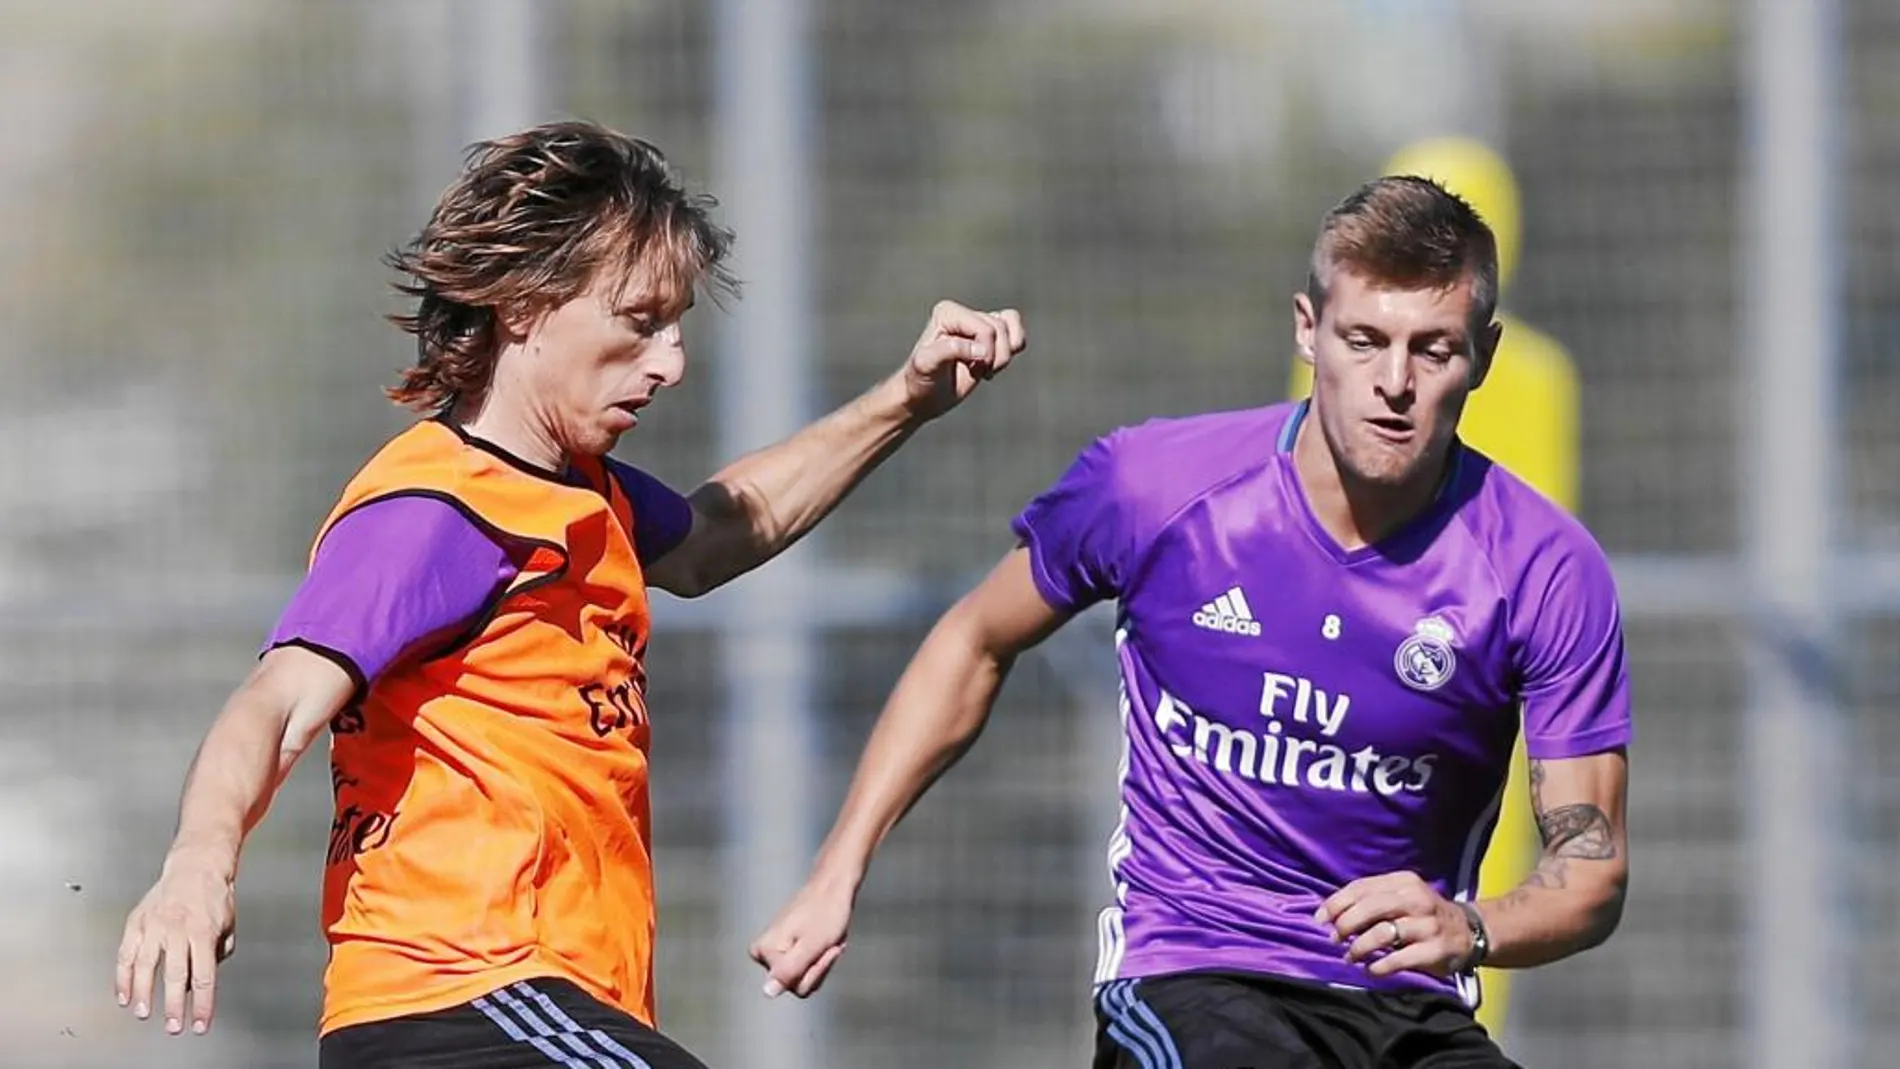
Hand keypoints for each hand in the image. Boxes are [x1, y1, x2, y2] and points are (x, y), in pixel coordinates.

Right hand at [114, 850, 236, 1034]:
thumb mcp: (227, 925)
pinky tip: (124, 995)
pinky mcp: (137, 922)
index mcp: (204, 931)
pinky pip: (125, 954)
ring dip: (143, 993)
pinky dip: (122, 977)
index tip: (200, 1024)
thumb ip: (217, 955)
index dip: (202, 1004)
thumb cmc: (214, 897)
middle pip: (175, 974)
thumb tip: (200, 981)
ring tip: (144, 1013)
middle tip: (173, 1027)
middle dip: (174, 1005)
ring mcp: (155, 925)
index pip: (204, 976)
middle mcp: (178, 929)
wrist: (196, 866)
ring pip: (146, 965)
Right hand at [748, 872, 856, 999]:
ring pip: (804, 976)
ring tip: (827, 940)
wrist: (831, 887)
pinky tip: (824, 940)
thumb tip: (767, 992)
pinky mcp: (784, 948)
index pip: (797, 986)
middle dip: (820, 966)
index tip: (825, 947)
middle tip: (828, 943)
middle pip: (798, 984)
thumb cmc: (825, 912)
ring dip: (821, 961)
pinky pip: (805, 966)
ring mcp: (773, 951)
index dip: (817, 970)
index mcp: (765, 952)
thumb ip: (789, 971)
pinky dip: (819, 955)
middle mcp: (763, 954)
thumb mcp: (811, 946)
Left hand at [897, 301, 1026, 421]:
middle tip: (975, 372)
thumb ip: (950, 350)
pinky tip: (992, 366)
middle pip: (1000, 329)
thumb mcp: (926, 365)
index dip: (985, 353)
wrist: (924, 396)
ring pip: (1011, 331)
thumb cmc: (920, 380)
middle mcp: (964, 314)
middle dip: (994, 357)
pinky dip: (1013, 350)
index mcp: (947, 313)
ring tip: (982, 369)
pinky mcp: (990, 337)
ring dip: (1002, 357)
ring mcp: (978, 324)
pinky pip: (1016, 332)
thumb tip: (981, 350)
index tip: (970, 370)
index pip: (985, 328)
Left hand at [1314, 871, 1475, 978]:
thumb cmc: (1422, 914)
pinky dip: (1379, 966)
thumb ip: (1370, 900)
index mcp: (1403, 882)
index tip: (1320, 919)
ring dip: (1359, 947)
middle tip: (1335, 938)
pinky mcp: (1435, 950)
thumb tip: (1330, 914)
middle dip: (1345, 924)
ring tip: (1350, 956)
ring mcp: (1427, 925)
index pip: (1362, 887)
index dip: (1336, 903)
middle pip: (1370, 908)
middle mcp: (1416, 899)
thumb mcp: (1401, 897)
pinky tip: (1371, 969)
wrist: (1468, 932)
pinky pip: (1399, 959)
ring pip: (1382, 933)